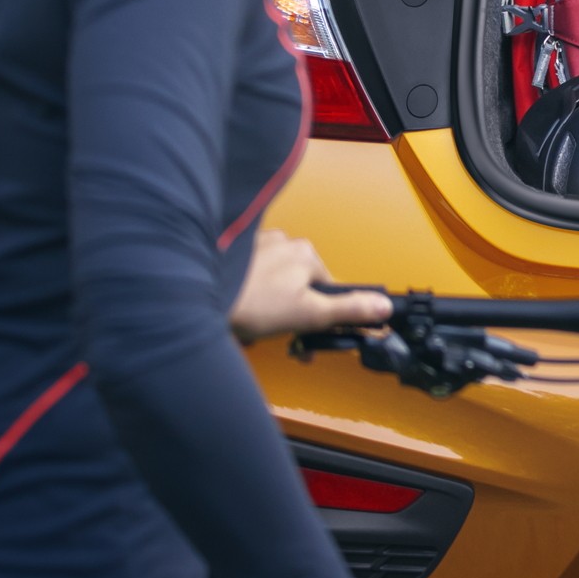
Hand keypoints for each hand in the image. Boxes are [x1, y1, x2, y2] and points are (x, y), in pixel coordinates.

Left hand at [229, 230, 389, 342]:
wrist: (194, 297)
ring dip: (266, 305)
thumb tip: (384, 306)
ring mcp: (255, 245)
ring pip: (273, 281)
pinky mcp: (230, 253)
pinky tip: (236, 309)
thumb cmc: (250, 305)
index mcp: (307, 254)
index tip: (306, 335)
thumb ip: (348, 310)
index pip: (327, 289)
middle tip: (272, 334)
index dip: (319, 316)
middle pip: (298, 285)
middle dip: (289, 313)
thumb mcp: (308, 314)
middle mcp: (284, 242)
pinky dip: (246, 294)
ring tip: (248, 325)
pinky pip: (248, 277)